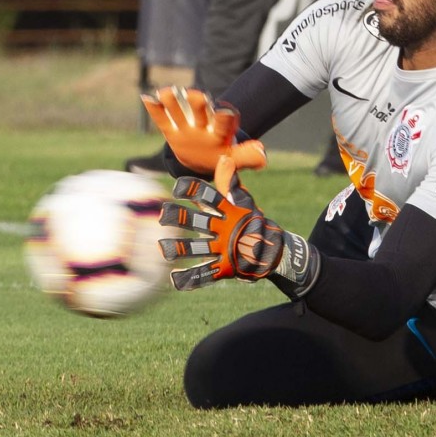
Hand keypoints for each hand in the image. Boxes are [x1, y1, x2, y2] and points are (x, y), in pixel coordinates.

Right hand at [141, 86, 266, 173]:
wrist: (204, 158)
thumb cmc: (222, 158)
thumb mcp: (235, 160)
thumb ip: (248, 158)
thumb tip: (262, 155)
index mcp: (220, 133)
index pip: (224, 123)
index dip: (225, 117)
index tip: (225, 111)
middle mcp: (203, 125)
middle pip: (201, 113)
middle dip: (199, 104)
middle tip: (197, 95)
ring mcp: (186, 127)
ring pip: (179, 112)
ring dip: (173, 102)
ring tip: (166, 92)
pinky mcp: (172, 131)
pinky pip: (162, 120)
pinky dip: (155, 110)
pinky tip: (147, 97)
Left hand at [158, 156, 319, 297]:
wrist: (273, 252)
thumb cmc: (253, 222)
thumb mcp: (244, 202)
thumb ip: (230, 183)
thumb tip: (224, 157)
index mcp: (230, 212)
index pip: (211, 197)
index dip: (194, 191)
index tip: (177, 187)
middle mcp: (226, 230)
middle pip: (200, 221)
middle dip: (180, 217)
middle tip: (162, 214)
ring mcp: (225, 250)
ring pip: (198, 248)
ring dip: (179, 248)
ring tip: (162, 248)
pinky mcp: (224, 269)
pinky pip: (205, 275)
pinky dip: (190, 279)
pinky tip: (173, 279)